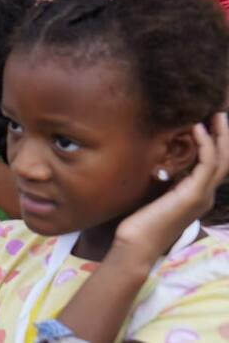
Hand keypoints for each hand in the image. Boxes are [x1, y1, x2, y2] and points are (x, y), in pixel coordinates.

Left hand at [112, 113, 228, 264]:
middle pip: (226, 161)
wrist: (137, 243)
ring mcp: (202, 196)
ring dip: (220, 135)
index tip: (210, 123)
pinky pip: (206, 164)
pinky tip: (197, 129)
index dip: (217, 144)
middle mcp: (205, 195)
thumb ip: (166, 181)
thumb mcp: (157, 195)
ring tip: (215, 115)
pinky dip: (205, 145)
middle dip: (225, 136)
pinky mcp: (194, 195)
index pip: (216, 166)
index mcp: (198, 195)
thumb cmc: (141, 221)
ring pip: (222, 160)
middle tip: (220, 114)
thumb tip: (162, 163)